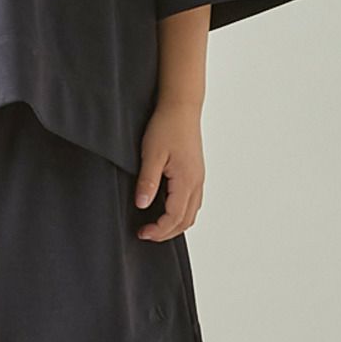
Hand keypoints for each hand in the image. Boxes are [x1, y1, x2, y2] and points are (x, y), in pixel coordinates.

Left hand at [134, 102, 204, 241]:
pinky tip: (165, 211)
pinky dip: (180, 214)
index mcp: (186, 180)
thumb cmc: (167, 126)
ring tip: (154, 226)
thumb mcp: (151, 154)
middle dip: (166, 233)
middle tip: (146, 234)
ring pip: (191, 214)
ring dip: (174, 226)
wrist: (181, 108)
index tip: (142, 232)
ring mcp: (198, 179)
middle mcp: (196, 183)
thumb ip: (147, 181)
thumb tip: (142, 204)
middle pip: (185, 221)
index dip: (158, 230)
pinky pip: (192, 203)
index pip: (174, 217)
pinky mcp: (195, 174)